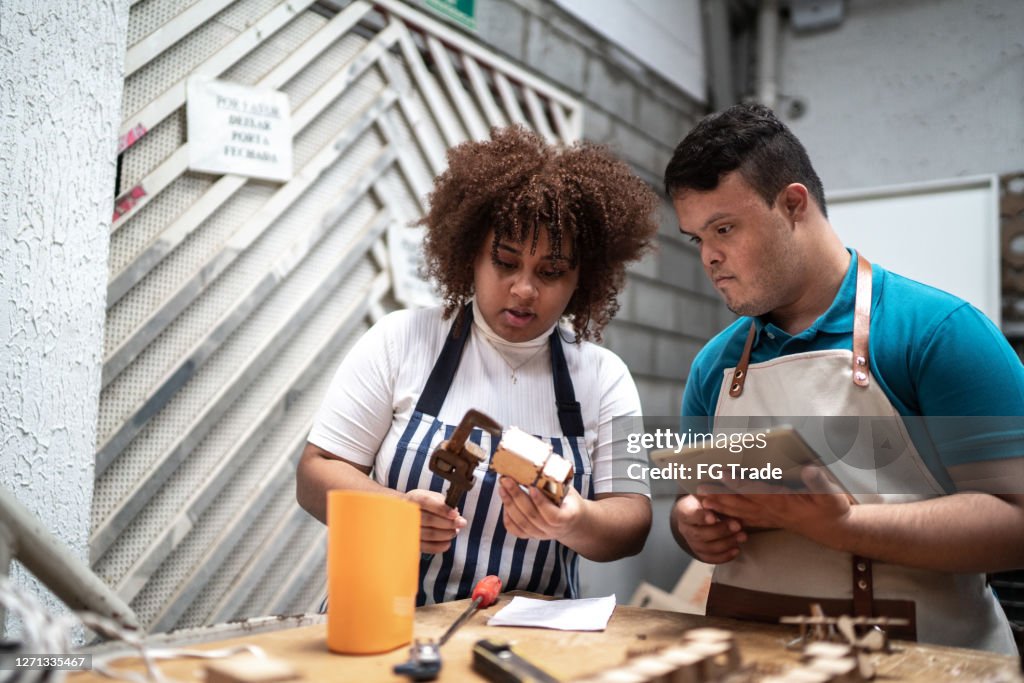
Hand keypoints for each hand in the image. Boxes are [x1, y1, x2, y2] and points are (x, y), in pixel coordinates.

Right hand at [403, 489, 466, 553]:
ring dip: (446, 534)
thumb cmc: (420, 504)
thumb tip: (455, 513)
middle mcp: (407, 514)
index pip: (426, 502)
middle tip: (461, 523)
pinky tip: (447, 542)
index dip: (441, 509)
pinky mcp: (410, 543)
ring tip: (455, 531)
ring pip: (429, 534)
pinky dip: (439, 546)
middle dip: (449, 523)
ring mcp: (407, 529)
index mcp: (413, 499)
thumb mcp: (430, 497)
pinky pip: (426, 547)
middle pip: (429, 519)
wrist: (402, 515)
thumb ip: (442, 502)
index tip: (455, 514)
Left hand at [497, 476, 582, 540]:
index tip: (531, 487)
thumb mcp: (568, 491)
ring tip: (502, 488)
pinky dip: (507, 516)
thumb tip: (538, 464)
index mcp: (566, 518)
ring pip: (521, 522)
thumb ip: (555, 483)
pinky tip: (505, 502)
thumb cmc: (569, 502)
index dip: (541, 502)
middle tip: (507, 480)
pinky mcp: (531, 535)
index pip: (553, 516)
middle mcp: (553, 530)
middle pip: (532, 516)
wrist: (572, 522)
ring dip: (509, 504)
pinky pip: (515, 529)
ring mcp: (541, 534)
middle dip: (517, 496)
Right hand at [671, 494, 746, 563]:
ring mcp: (691, 543)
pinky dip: (724, 556)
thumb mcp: (706, 493)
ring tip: (743, 536)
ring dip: (727, 543)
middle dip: (720, 531)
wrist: (695, 514)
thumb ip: (713, 492)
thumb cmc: (704, 501)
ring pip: (707, 548)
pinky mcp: (699, 553)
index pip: (690, 515)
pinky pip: (711, 558)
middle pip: (700, 534)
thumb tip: (724, 479)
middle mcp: (685, 529)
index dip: (701, 517)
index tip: (713, 517)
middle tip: (737, 525)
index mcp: (684, 511)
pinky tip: (737, 550)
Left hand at [697, 466, 851, 542]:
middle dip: (719, 495)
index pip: (756, 490)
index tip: (721, 472)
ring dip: (720, 505)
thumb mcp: (831, 495)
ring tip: (701, 499)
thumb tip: (809, 470)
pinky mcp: (770, 521)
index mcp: (783, 501)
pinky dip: (730, 516)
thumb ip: (819, 483)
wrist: (835, 530)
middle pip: (740, 502)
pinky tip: (718, 515)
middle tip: (698, 488)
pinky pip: (746, 520)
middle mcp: (771, 511)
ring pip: (739, 512)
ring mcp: (769, 517)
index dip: (738, 482)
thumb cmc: (832, 510)